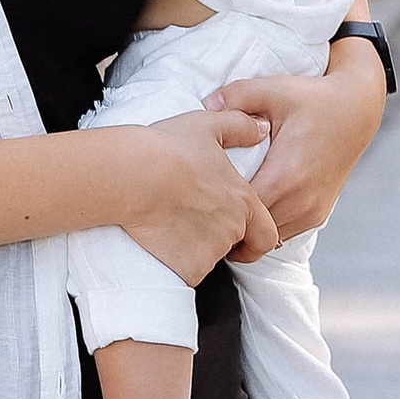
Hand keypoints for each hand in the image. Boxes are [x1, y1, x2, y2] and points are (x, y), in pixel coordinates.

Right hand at [114, 106, 272, 286]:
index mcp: (243, 202)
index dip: (255, 239)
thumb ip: (241, 127)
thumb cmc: (167, 150)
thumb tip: (261, 129)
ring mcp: (209, 252)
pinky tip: (160, 241)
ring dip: (194, 248)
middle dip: (217, 238)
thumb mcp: (209, 126)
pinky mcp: (186, 268)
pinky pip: (186, 272)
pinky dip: (176, 263)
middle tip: (192, 220)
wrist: (132, 176)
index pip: (266, 234)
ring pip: (207, 258)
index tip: (241, 239)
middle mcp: (231, 230)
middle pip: (232, 245)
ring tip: (171, 224)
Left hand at [211, 43, 385, 236]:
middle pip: (253, 232)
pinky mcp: (317, 215)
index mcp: (286, 175)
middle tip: (205, 208)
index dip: (217, 208)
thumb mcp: (275, 90)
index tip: (201, 197)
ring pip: (268, 239)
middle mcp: (301, 201)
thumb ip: (238, 96)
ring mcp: (311, 212)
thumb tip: (208, 104)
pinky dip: (267, 226)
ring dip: (249, 228)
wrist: (356, 110)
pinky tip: (253, 207)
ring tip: (227, 208)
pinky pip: (284, 234)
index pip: (241, 213)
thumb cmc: (316, 101)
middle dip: (229, 222)